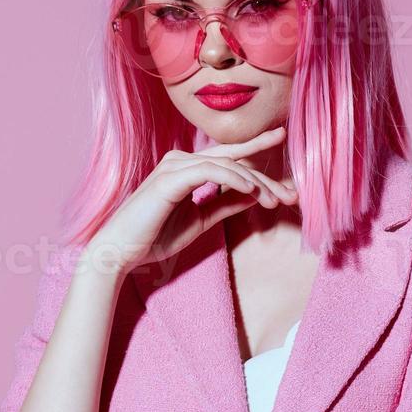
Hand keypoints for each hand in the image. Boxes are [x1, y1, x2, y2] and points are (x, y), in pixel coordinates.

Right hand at [85, 126, 296, 274]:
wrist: (120, 251)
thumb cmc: (154, 236)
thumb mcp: (201, 220)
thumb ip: (226, 203)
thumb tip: (257, 194)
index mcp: (187, 168)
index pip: (230, 159)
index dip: (259, 161)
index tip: (286, 171)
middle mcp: (181, 160)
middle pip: (233, 160)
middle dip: (265, 176)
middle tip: (291, 193)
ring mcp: (174, 166)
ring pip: (226, 165)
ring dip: (255, 182)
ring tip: (275, 200)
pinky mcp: (170, 178)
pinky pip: (210, 171)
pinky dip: (234, 179)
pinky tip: (252, 191)